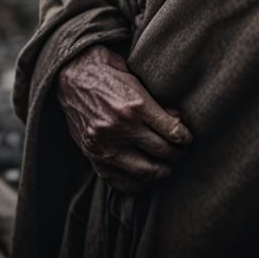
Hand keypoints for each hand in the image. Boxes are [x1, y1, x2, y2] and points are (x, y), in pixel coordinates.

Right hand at [56, 43, 192, 193]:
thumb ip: (156, 105)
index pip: (172, 132)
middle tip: (181, 154)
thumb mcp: (136, 80)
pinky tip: (145, 179)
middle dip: (177, 155)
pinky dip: (137, 184)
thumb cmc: (108, 73)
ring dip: (161, 173)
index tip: (187, 139)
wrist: (71, 76)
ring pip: (144, 172)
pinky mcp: (92, 156)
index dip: (185, 138)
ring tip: (166, 168)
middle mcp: (120, 128)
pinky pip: (119, 181)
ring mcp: (105, 145)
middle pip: (162, 153)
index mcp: (135, 105)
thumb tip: (177, 122)